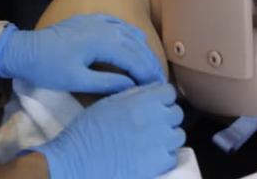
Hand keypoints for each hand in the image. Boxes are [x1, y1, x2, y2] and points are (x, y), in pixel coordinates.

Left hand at [0, 14, 163, 93]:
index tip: (157, 87)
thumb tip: (132, 86)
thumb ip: (107, 83)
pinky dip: (131, 35)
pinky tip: (135, 42)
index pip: (134, 58)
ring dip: (142, 50)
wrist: (26, 49)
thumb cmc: (49, 68)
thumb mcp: (77, 81)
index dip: (147, 73)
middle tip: (159, 80)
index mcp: (103, 42)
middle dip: (149, 63)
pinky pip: (119, 24)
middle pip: (136, 45)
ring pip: (130, 33)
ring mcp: (99, 20)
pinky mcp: (91, 19)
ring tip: (149, 66)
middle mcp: (105, 27)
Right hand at [32, 82, 184, 178]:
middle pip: (176, 113)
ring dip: (168, 137)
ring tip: (152, 141)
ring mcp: (160, 142)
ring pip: (178, 135)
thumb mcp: (109, 102)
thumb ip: (134, 96)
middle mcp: (157, 119)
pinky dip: (165, 156)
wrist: (78, 161)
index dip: (161, 97)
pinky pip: (172, 157)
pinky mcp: (158, 165)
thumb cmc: (88, 131)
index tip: (154, 104)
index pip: (169, 92)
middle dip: (166, 117)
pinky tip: (151, 156)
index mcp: (144, 100)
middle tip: (151, 124)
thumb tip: (149, 93)